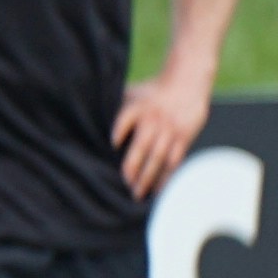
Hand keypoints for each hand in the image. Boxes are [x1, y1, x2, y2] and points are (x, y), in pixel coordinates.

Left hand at [114, 72, 212, 195]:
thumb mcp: (133, 93)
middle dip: (133, 168)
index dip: (120, 130)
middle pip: (142, 146)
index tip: (113, 143)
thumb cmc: (152, 93)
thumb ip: (117, 107)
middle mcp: (154, 120)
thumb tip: (92, 123)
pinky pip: (174, 160)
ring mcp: (169, 129)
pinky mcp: (183, 137)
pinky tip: (158, 189)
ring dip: (148, 177)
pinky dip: (167, 176)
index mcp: (138, 107)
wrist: (186, 83)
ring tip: (138, 193)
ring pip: (158, 157)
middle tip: (125, 185)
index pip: (127, 118)